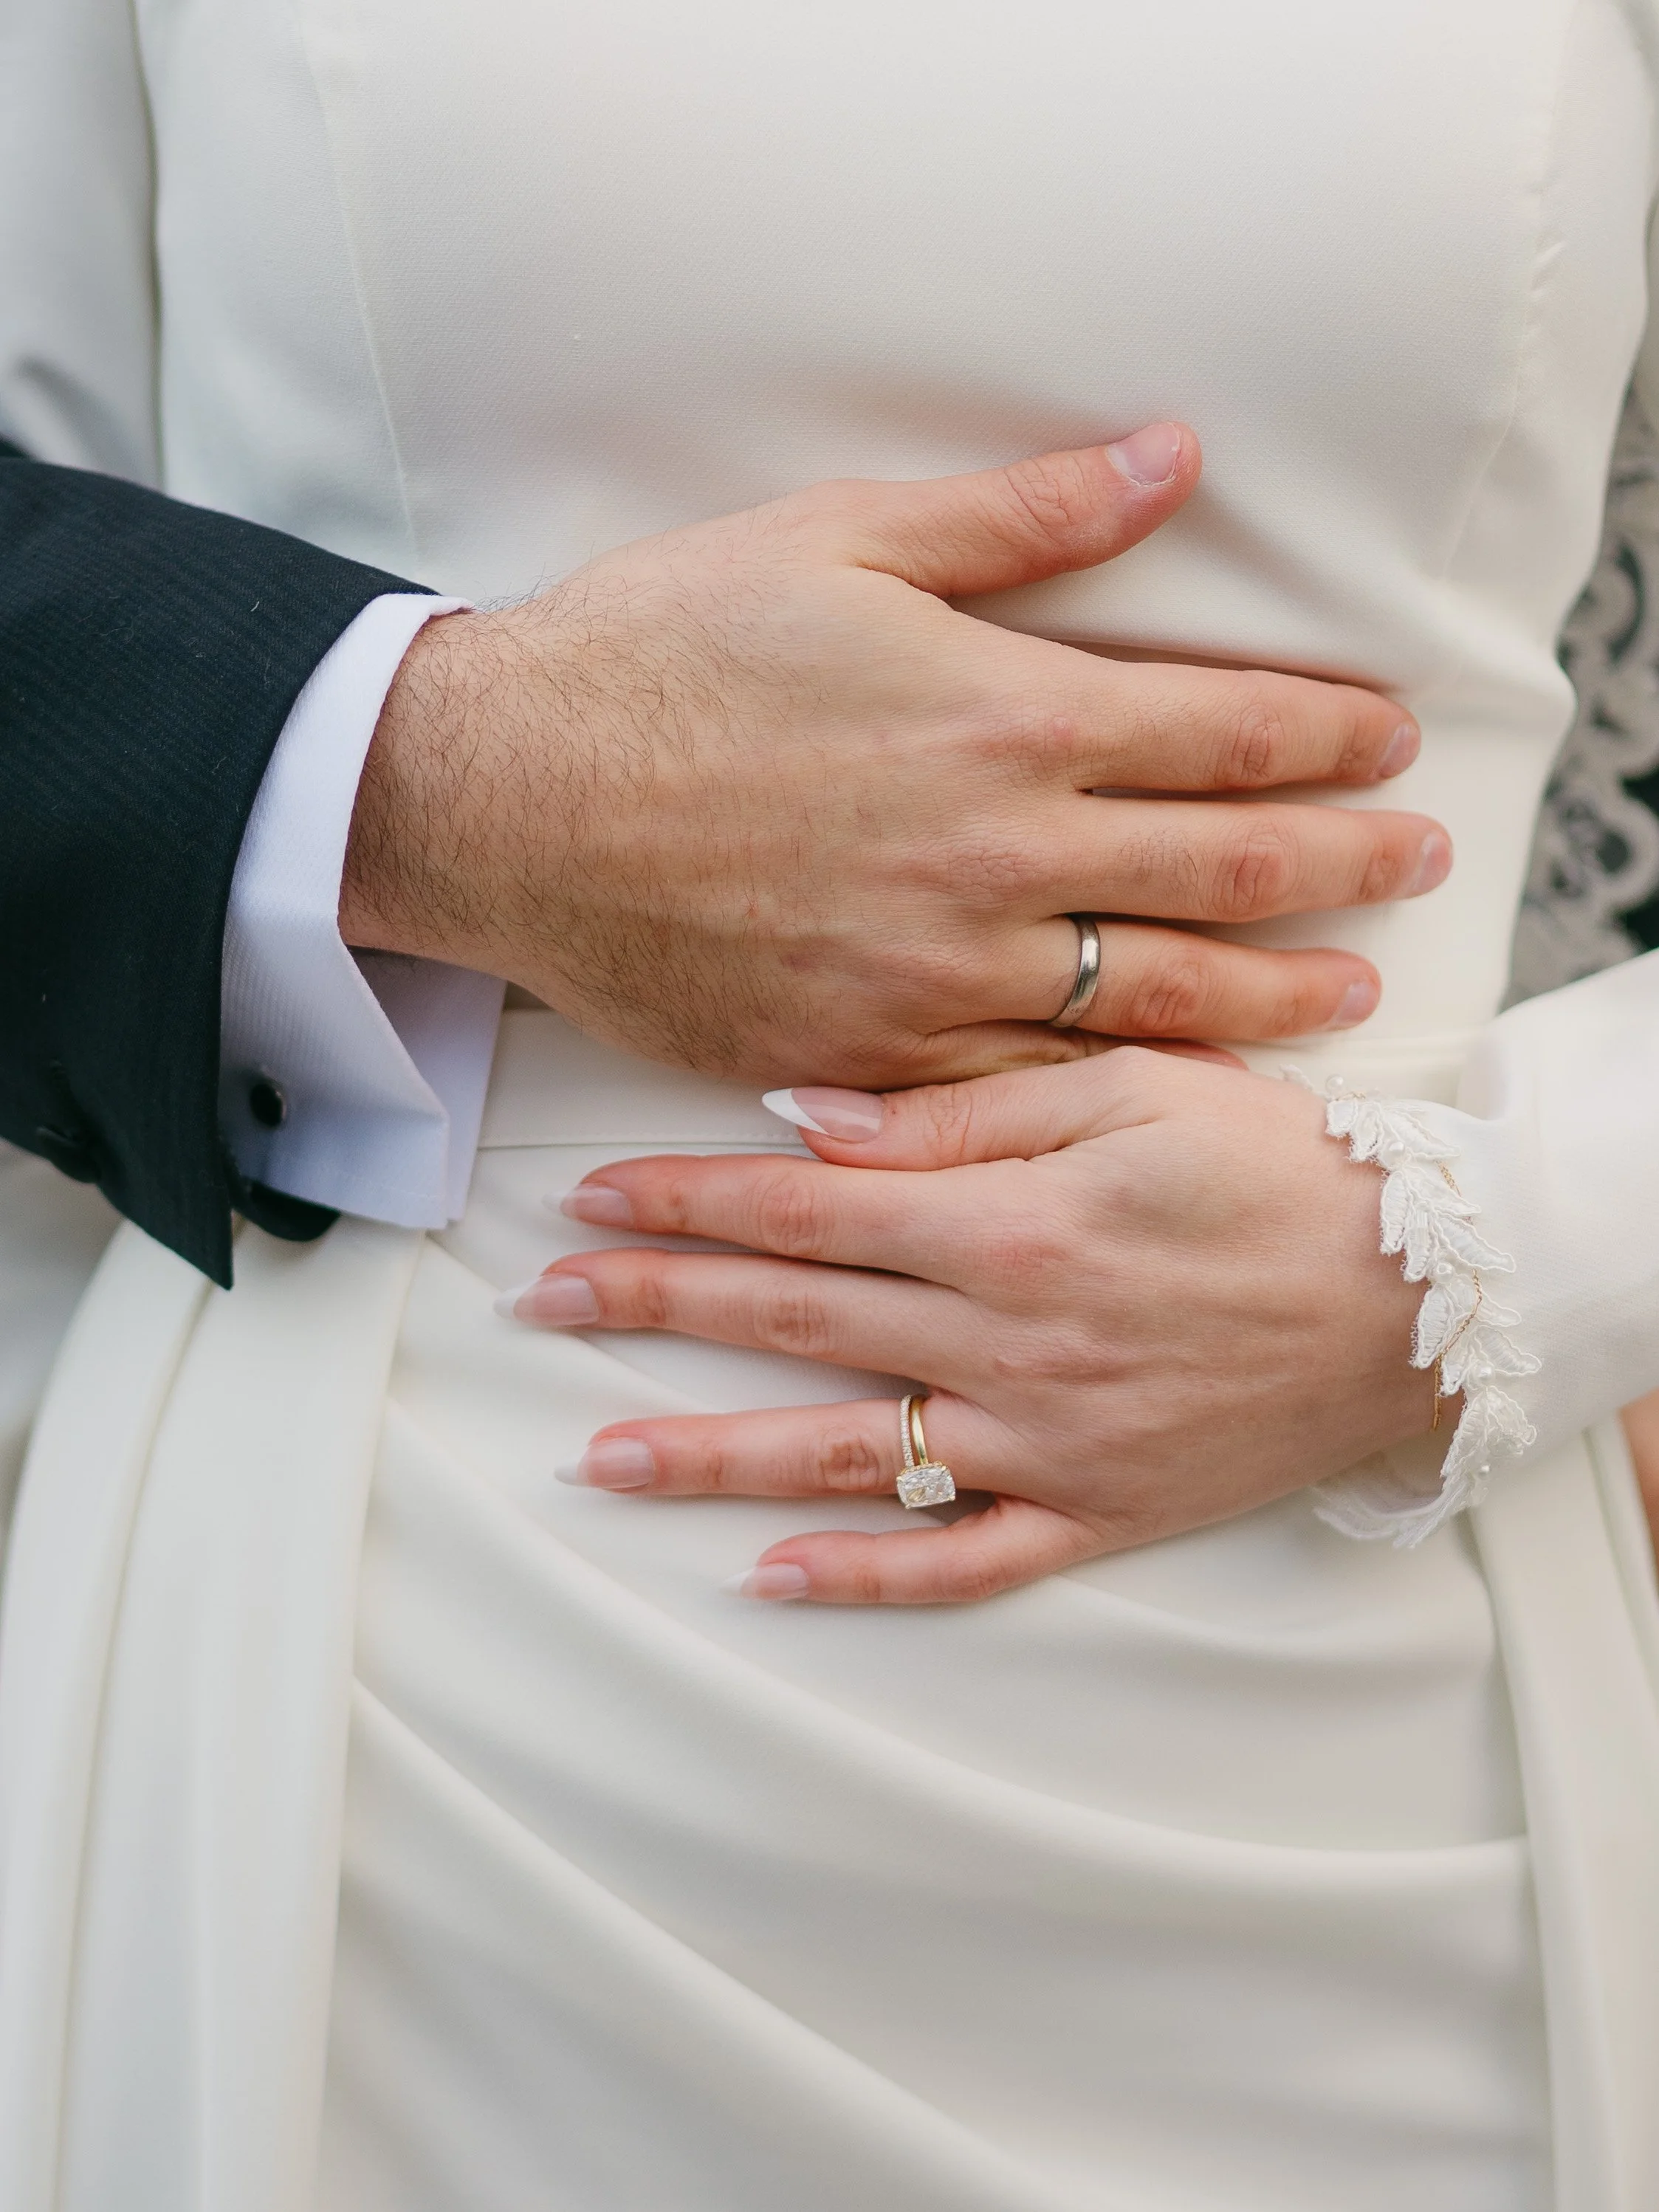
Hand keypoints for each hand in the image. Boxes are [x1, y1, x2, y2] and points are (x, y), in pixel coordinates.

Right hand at [341, 430, 1446, 1088]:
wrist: (506, 800)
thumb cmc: (661, 656)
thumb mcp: (839, 541)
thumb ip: (1023, 518)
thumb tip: (1168, 458)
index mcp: (1003, 716)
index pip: (1229, 730)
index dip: (1332, 735)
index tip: (1388, 740)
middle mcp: (996, 857)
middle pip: (1228, 869)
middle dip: (1346, 862)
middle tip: (1416, 862)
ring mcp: (939, 971)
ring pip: (1158, 996)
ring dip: (1274, 991)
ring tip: (1344, 992)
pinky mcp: (874, 1053)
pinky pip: (1031, 1081)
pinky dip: (1121, 1080)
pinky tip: (1177, 1077)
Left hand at [501, 1052, 1436, 1603]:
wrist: (1421, 1293)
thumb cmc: (1278, 1166)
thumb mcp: (1131, 1089)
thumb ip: (962, 1113)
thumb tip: (808, 1123)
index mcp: (1008, 1222)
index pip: (801, 1208)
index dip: (683, 1200)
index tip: (587, 1197)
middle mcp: (1006, 1339)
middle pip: (793, 1319)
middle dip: (652, 1306)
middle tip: (539, 1300)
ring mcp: (1046, 1440)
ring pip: (847, 1454)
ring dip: (711, 1456)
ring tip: (595, 1456)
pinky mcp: (1095, 1514)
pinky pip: (963, 1563)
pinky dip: (867, 1579)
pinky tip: (769, 1581)